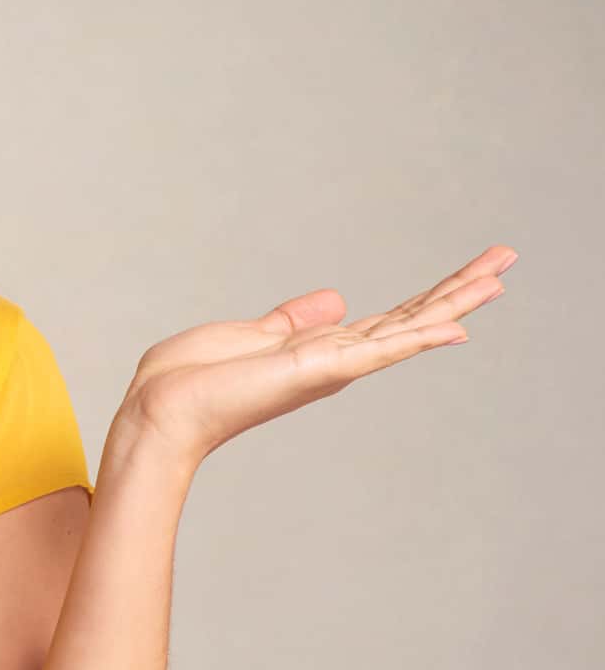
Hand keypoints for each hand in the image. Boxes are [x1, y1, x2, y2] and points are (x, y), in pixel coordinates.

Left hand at [119, 244, 516, 470]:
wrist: (160, 412)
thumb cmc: (188, 381)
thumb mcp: (247, 335)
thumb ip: (294, 320)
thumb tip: (336, 299)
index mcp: (317, 349)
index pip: (388, 318)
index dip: (430, 295)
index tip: (471, 271)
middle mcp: (334, 360)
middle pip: (411, 317)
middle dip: (460, 287)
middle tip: (508, 258)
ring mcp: (331, 367)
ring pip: (407, 326)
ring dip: (456, 299)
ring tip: (502, 274)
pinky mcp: (318, 370)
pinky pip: (379, 351)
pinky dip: (418, 337)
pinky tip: (459, 325)